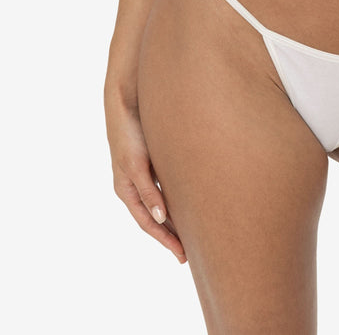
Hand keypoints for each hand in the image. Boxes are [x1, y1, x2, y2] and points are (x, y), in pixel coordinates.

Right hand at [105, 88, 186, 263]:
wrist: (128, 100)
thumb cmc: (129, 133)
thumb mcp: (136, 164)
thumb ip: (148, 190)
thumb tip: (160, 218)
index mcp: (126, 189)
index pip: (148, 223)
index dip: (165, 241)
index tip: (182, 256)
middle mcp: (135, 184)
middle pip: (154, 217)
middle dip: (170, 236)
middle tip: (190, 253)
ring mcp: (143, 172)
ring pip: (162, 203)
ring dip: (175, 218)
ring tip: (194, 233)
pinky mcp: (152, 160)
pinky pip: (166, 186)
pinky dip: (176, 198)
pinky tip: (190, 201)